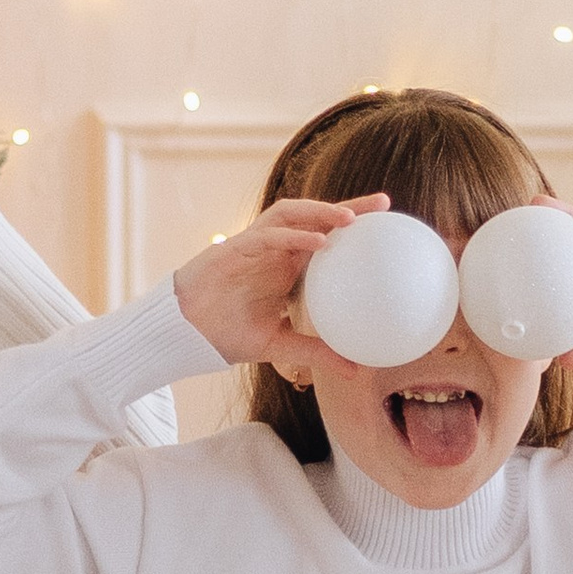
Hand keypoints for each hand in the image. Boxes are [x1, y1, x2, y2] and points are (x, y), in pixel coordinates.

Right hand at [172, 196, 392, 372]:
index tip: (387, 222)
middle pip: (313, 217)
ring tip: (351, 217)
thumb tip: (356, 371)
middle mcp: (273, 250)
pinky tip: (319, 242)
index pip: (325, 237)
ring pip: (289, 215)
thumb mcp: (279, 345)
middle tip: (383, 202)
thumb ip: (315, 352)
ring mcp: (253, 246)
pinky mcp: (233, 250)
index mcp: (286, 266)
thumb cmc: (226, 333)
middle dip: (348, 206)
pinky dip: (293, 236)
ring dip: (319, 212)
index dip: (353, 225)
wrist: (185, 335)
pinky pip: (267, 236)